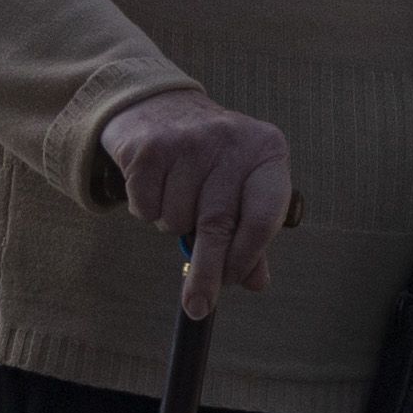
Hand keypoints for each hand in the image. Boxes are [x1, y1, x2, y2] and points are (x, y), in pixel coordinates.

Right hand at [97, 87, 295, 309]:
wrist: (158, 106)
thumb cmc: (210, 159)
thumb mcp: (240, 186)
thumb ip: (250, 233)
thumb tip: (254, 282)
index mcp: (266, 151)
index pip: (264, 215)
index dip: (248, 255)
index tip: (233, 282)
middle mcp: (231, 141)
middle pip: (218, 225)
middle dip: (207, 272)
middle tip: (198, 306)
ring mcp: (188, 142)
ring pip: (177, 219)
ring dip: (173, 223)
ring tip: (177, 194)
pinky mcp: (149, 148)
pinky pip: (146, 208)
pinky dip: (146, 210)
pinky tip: (155, 184)